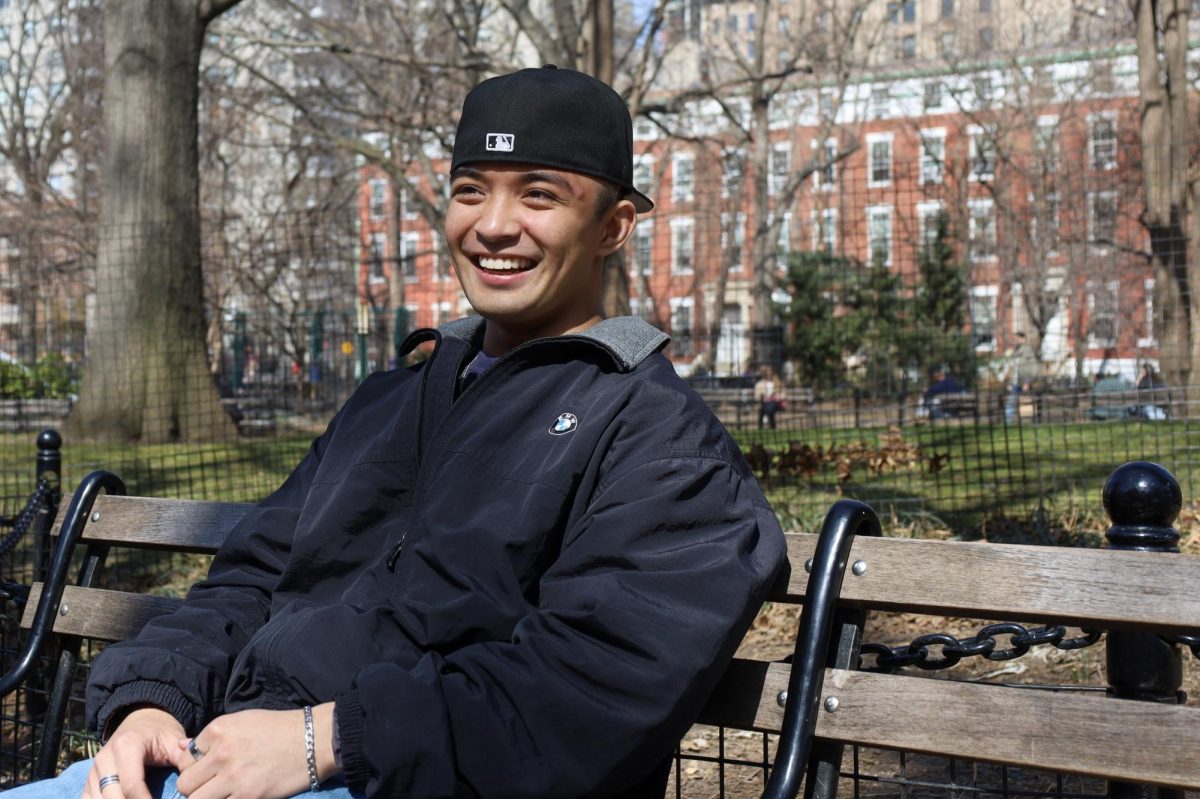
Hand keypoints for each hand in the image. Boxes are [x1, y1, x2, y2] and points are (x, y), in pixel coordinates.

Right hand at [81, 708, 189, 798]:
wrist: (141, 720)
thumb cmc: (160, 733)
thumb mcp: (174, 740)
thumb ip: (184, 757)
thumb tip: (193, 778)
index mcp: (126, 745)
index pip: (131, 785)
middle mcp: (104, 759)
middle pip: (113, 798)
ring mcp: (93, 771)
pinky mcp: (88, 781)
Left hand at [175, 704, 337, 798]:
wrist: (314, 740)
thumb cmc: (280, 728)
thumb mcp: (243, 721)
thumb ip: (211, 736)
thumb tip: (181, 746)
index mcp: (218, 730)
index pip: (185, 757)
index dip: (195, 766)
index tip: (209, 768)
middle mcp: (221, 753)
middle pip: (185, 783)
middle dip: (195, 787)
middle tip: (212, 786)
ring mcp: (233, 777)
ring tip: (222, 794)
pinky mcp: (248, 796)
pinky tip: (237, 796)